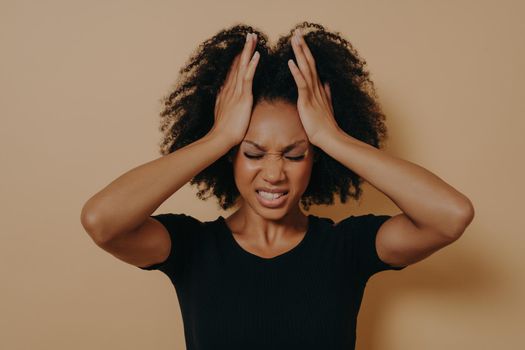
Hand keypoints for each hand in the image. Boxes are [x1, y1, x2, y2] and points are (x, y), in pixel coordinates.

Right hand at [212, 32, 259, 146]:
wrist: (221, 138)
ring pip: (243, 66)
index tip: (243, 46)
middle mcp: (230, 88)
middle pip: (238, 64)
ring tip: (253, 38)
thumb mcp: (223, 113)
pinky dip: (252, 66)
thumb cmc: (224, 130)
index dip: (239, 57)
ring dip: (248, 51)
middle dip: (244, 49)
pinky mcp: (243, 97)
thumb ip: (224, 103)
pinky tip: (257, 55)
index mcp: (226, 91)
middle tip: (250, 35)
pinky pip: (248, 78)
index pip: (234, 70)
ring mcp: (236, 92)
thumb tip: (224, 98)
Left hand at [288, 28, 339, 145]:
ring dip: (300, 53)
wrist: (329, 138)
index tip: (301, 40)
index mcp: (318, 88)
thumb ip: (326, 94)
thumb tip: (327, 83)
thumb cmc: (325, 125)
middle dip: (302, 47)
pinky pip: (301, 84)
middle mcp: (316, 87)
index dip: (306, 52)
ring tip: (294, 40)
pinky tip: (291, 62)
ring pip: (306, 69)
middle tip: (297, 32)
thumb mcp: (327, 106)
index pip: (312, 66)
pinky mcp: (307, 101)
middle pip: (309, 62)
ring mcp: (312, 93)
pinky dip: (297, 72)